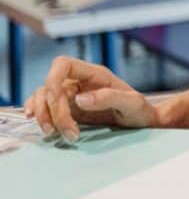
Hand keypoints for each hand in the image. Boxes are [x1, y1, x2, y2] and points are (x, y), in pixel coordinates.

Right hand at [24, 56, 158, 141]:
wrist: (141, 122)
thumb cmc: (140, 110)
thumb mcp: (132, 104)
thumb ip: (110, 98)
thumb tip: (80, 99)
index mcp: (95, 74)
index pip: (63, 65)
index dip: (52, 80)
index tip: (56, 102)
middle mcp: (80, 82)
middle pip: (50, 86)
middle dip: (52, 109)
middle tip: (67, 132)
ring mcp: (71, 95)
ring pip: (42, 97)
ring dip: (43, 115)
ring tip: (54, 133)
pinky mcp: (67, 110)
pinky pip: (44, 107)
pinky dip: (38, 114)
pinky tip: (37, 123)